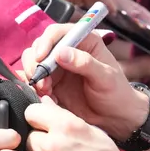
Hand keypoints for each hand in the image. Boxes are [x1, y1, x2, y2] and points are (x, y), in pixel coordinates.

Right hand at [20, 23, 143, 141]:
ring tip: (47, 91)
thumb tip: (61, 52)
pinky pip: (34, 81)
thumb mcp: (105, 77)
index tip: (41, 58)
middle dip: (36, 63)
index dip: (45, 42)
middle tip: (42, 81)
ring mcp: (57, 67)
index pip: (56, 32)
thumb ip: (84, 63)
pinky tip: (50, 99)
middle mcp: (67, 51)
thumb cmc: (116, 93)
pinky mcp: (51, 83)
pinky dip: (36, 89)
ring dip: (34, 77)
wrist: (114, 117)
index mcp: (84, 41)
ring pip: (33, 63)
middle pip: (39, 46)